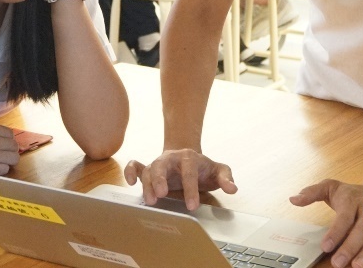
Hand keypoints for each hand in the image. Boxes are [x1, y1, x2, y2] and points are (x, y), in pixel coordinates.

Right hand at [123, 149, 237, 209]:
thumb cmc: (204, 169)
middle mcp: (171, 159)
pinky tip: (129, 182)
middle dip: (160, 179)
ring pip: (148, 169)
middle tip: (161, 195)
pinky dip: (130, 171)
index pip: (189, 171)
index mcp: (189, 158)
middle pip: (162, 164)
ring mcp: (158, 163)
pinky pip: (135, 166)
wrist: (189, 159)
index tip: (192, 205)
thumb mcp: (219, 171)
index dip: (190, 188)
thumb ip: (226, 177)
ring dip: (147, 183)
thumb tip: (232, 188)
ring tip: (150, 200)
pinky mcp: (148, 168)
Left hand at [290, 174, 362, 267]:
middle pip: (361, 230)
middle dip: (350, 247)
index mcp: (352, 200)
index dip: (335, 233)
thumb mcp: (331, 187)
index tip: (325, 247)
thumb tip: (293, 199)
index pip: (344, 218)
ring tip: (358, 266)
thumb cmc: (351, 193)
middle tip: (338, 263)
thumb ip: (311, 193)